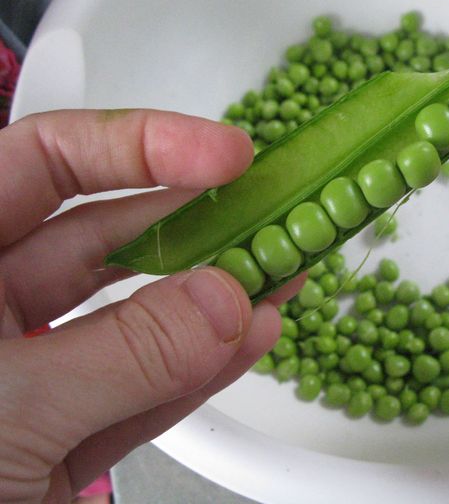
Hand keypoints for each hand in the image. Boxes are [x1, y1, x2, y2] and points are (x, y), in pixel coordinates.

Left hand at [0, 110, 302, 501]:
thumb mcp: (3, 414)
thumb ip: (122, 355)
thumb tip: (226, 303)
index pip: (40, 164)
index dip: (137, 145)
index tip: (222, 153)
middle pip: (101, 236)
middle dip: (192, 219)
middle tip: (267, 204)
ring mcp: (28, 383)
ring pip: (134, 318)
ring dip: (215, 294)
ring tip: (280, 265)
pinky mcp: (63, 445)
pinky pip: (143, 390)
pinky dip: (202, 366)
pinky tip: (253, 334)